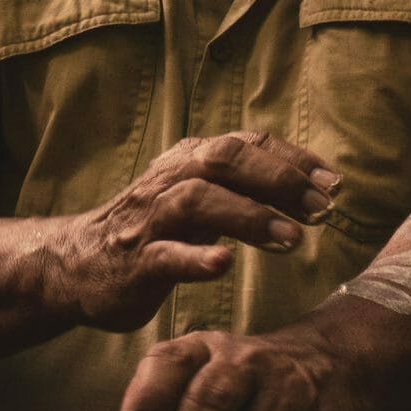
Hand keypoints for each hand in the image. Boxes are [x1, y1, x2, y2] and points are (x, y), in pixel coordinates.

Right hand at [55, 131, 338, 331]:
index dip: (293, 159)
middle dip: (279, 180)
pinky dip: (196, 258)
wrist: (76, 265)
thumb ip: (243, 186)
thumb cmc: (153, 231)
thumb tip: (311, 184)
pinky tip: (225, 265)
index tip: (334, 183)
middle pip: (225, 161)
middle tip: (324, 208)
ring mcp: (149, 221)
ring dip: (248, 216)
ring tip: (291, 240)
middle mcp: (169, 181)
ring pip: (198, 202)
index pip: (246, 145)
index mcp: (189, 161)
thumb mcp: (199, 199)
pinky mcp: (134, 263)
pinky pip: (164, 256)